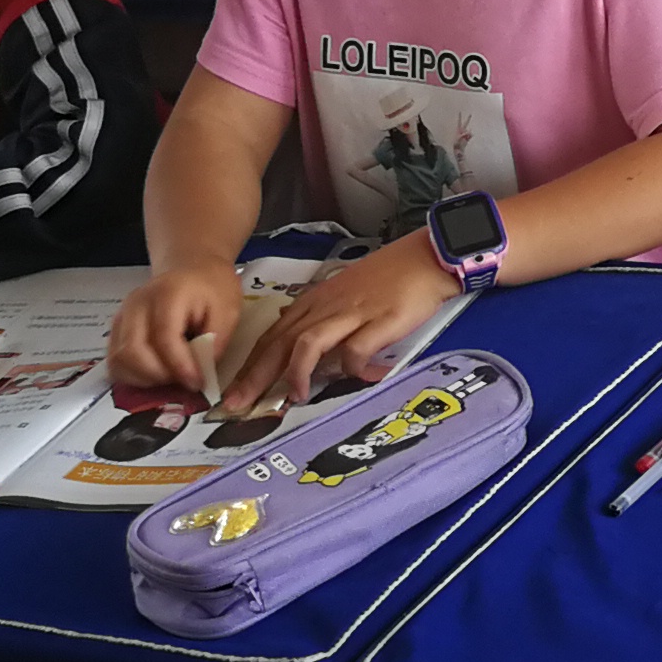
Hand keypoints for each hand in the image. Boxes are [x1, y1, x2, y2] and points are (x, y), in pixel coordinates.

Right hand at [107, 262, 245, 400]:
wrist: (191, 269)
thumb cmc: (212, 288)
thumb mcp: (228, 310)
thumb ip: (216, 340)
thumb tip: (203, 372)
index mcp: (166, 294)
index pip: (164, 337)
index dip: (179, 366)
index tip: (197, 382)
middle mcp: (136, 305)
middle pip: (132, 352)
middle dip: (159, 376)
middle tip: (184, 381)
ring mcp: (121, 317)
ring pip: (118, 361)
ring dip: (144, 379)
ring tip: (172, 377)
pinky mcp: (116, 330)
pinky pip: (115, 362)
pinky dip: (133, 376)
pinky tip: (156, 375)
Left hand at [230, 235, 455, 411]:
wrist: (429, 256)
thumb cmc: (389, 276)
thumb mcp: (344, 293)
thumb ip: (320, 317)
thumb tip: (295, 341)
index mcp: (315, 302)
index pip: (272, 336)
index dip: (249, 366)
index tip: (232, 392)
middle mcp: (327, 308)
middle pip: (281, 342)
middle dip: (255, 376)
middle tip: (236, 405)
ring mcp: (353, 314)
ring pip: (308, 343)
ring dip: (295, 372)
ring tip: (292, 398)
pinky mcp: (382, 321)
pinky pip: (356, 348)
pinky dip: (350, 367)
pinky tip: (354, 378)